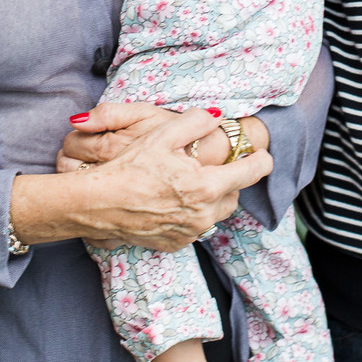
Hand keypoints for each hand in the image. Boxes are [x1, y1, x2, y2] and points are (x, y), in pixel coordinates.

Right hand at [16, 108, 271, 250]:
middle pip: (234, 196)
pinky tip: (176, 201)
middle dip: (231, 181)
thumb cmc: (129, 167)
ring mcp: (189, 232)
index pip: (251, 172)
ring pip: (216, 214)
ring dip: (212, 199)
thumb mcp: (162, 134)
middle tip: (219, 167)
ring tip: (195, 183)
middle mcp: (203, 214)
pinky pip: (195, 228)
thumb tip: (216, 117)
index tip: (264, 154)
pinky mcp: (173, 244)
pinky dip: (193, 214)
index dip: (261, 160)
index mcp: (206, 186)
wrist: (97, 204)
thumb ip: (196, 121)